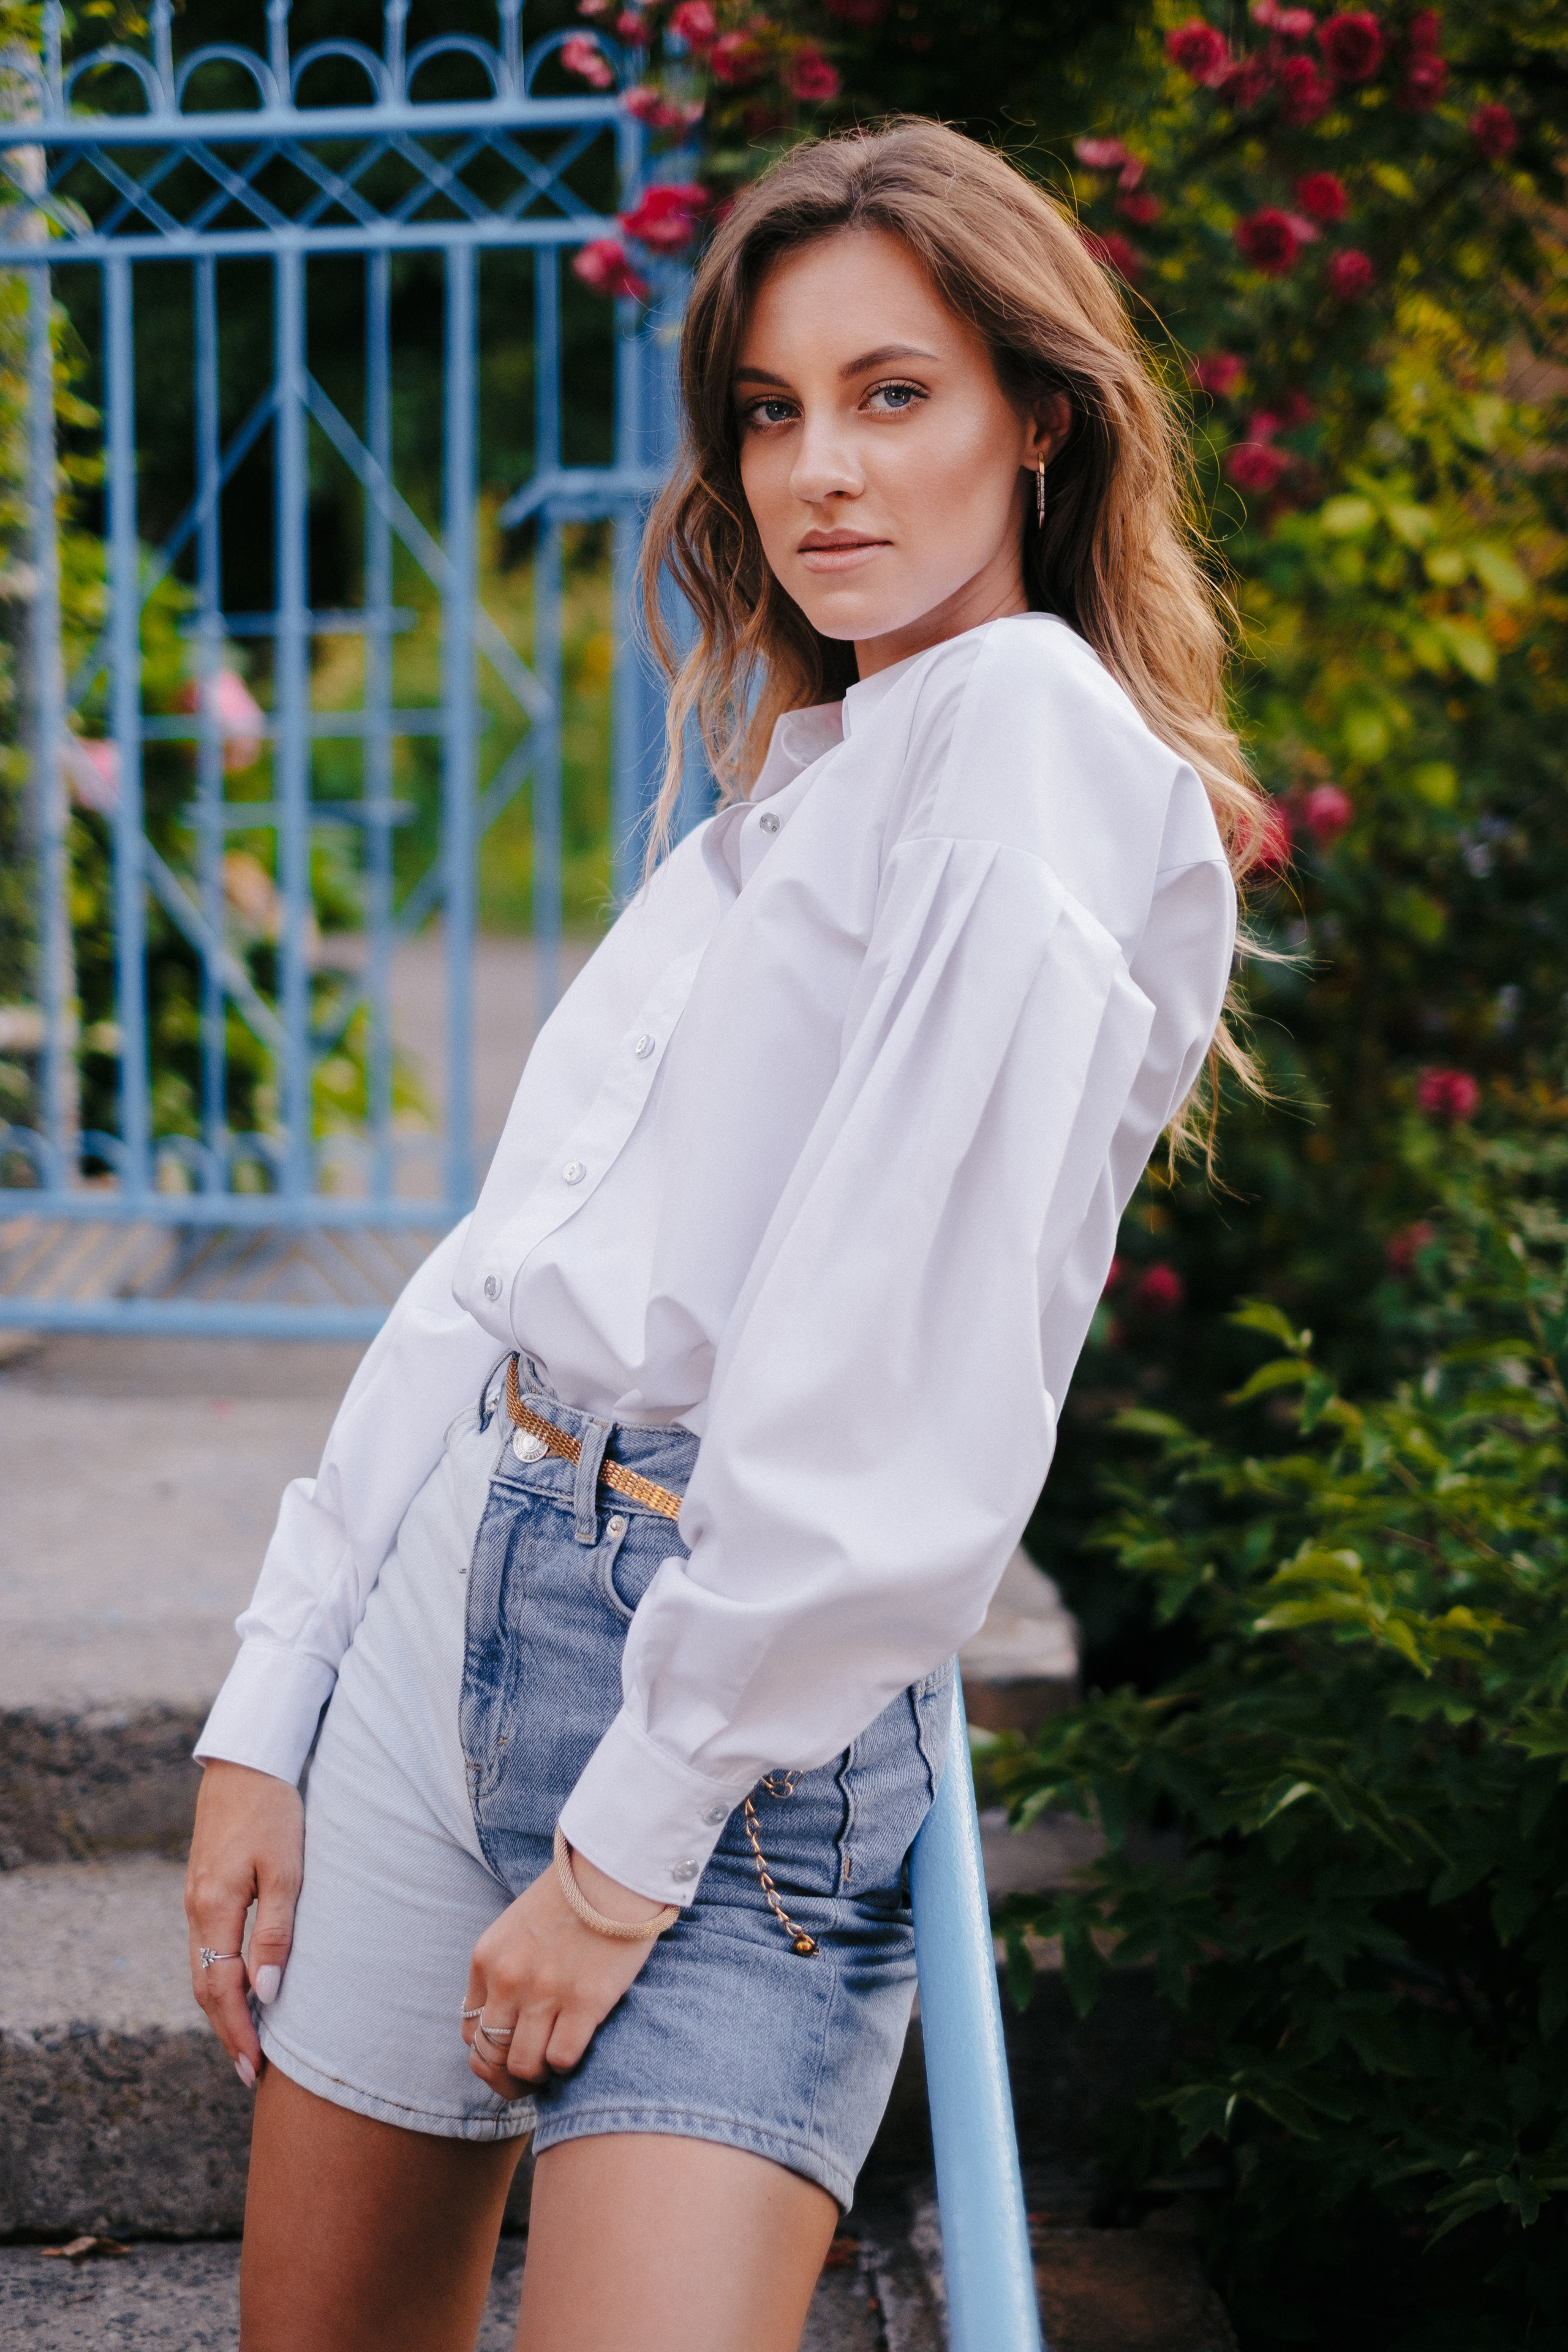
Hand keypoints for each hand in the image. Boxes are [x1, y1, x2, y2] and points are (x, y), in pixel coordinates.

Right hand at [184, 1759, 303, 2087]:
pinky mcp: (202, 1890)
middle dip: (227, 2034)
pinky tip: (239, 1992)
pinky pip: (206, 1949)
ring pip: (203, 1971)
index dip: (238, 2033)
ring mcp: (195, 1900)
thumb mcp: (286, 1870)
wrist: (244, 1764)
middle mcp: (196, 1910)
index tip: (255, 2071)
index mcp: (214, 1909)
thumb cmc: (273, 1812)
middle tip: (250, 2074)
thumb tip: (267, 1995)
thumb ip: (276, 1933)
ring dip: (222, 2011)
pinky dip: (219, 1980)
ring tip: (247, 2044)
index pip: (222, 1990)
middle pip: (205, 1988)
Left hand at [463, 1844, 667, 2096]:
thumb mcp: (517, 1927)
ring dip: (537, 2075)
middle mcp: (507, 1980)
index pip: (469, 2031)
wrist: (615, 1869)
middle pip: (489, 2057)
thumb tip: (507, 2016)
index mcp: (487, 1958)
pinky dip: (566, 2064)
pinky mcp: (584, 2003)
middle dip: (507, 2075)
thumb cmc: (573, 1895)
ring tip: (554, 2065)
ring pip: (522, 2066)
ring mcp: (544, 1994)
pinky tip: (579, 2044)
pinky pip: (561, 2060)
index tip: (512, 2051)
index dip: (490, 2051)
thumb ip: (505, 1967)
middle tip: (531, 2074)